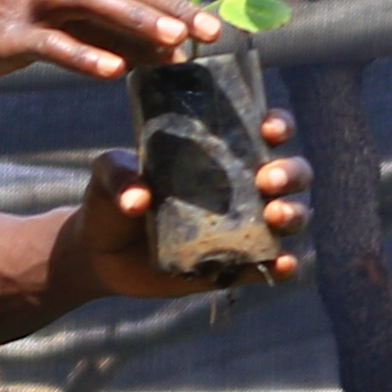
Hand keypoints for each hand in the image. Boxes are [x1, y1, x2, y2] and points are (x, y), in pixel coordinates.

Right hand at [0, 0, 222, 87]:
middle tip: (210, 32)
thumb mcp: (51, 15)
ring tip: (175, 44)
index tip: (209, 25)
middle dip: (170, 9)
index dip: (172, 3)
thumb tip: (162, 51)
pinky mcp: (6, 30)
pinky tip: (114, 71)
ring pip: (92, 3)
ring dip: (137, 23)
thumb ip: (102, 28)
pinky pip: (51, 42)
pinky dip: (83, 55)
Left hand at [61, 120, 312, 298]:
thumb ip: (119, 175)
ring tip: (274, 216)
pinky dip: (285, 265)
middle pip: (292, 173)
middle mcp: (241, 188)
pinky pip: (271, 265)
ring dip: (294, 214)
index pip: (265, 131)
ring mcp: (243, 228)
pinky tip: (282, 263)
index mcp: (220, 154)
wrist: (98, 254)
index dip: (279, 125)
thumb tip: (139, 199)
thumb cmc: (109, 200)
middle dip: (291, 173)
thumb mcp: (106, 175)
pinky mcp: (236, 266)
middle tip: (267, 179)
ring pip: (292, 216)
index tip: (269, 130)